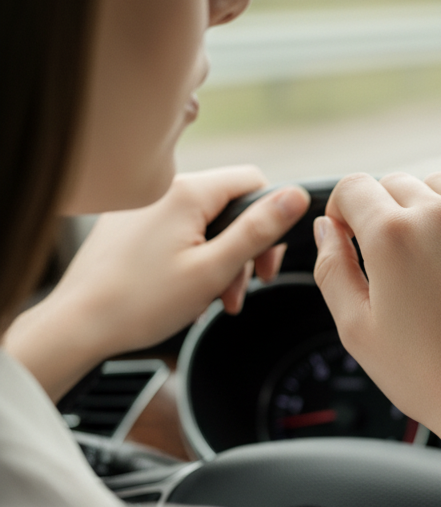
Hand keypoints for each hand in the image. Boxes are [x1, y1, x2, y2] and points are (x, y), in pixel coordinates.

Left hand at [5, 167, 309, 400]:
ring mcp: (141, 208)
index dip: (271, 221)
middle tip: (242, 290)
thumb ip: (258, 230)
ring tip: (212, 301)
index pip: (254, 182)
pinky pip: (173, 233)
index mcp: (187, 193)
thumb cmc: (141, 301)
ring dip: (217, 261)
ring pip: (201, 224)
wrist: (78, 325)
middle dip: (242, 249)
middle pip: (228, 206)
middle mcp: (162, 190)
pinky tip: (184, 293)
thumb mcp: (214, 269)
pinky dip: (189, 259)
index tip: (266, 264)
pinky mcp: (126, 227)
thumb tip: (297, 195)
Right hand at [312, 172, 440, 463]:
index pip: (353, 187)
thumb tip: (326, 228)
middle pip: (395, 184)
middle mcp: (440, 214)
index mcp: (392, 235)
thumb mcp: (356, 329)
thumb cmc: (426, 374)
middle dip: (382, 212)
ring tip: (429, 256)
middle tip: (390, 259)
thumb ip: (331, 269)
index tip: (349, 236)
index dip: (342, 210)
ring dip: (426, 208)